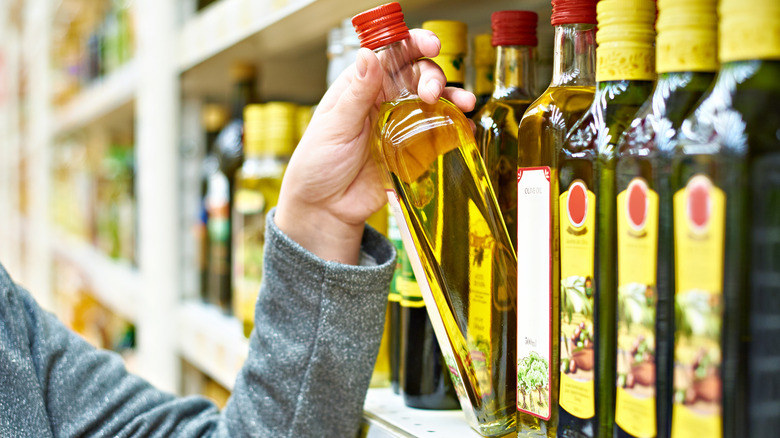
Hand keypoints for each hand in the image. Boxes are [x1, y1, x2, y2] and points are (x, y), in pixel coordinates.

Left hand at [275, 29, 475, 264]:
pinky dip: (455, 129)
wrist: (325, 208)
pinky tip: (465, 129)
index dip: (413, 45)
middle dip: (433, 77)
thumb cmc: (318, 163)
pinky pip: (439, 136)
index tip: (430, 45)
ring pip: (433, 103)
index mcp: (361, 86)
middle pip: (418, 77)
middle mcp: (385, 101)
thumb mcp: (334, 125)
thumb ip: (357, 93)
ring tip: (464, 104)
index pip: (391, 56)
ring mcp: (401, 126)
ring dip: (452, 99)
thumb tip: (368, 55)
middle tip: (432, 92)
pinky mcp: (413, 152)